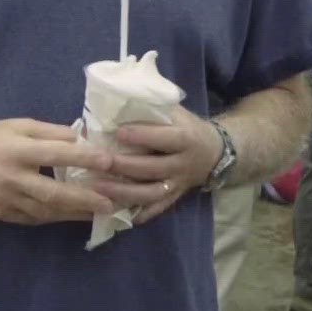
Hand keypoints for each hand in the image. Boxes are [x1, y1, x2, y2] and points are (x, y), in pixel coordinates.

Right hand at [0, 119, 115, 225]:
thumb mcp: (19, 125)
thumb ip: (51, 132)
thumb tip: (83, 139)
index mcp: (15, 150)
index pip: (55, 154)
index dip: (83, 157)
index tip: (109, 161)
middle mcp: (10, 177)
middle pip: (53, 193)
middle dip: (84, 199)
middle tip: (111, 203)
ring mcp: (4, 200)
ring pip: (45, 212)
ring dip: (74, 213)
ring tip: (99, 212)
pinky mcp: (1, 214)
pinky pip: (33, 218)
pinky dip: (55, 217)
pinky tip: (73, 215)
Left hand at [99, 110, 224, 225]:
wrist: (214, 152)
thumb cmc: (186, 126)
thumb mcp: (176, 112)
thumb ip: (152, 107)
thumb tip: (117, 97)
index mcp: (186, 139)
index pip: (165, 139)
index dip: (143, 136)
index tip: (118, 133)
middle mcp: (183, 164)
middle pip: (153, 168)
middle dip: (124, 166)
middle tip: (97, 162)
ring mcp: (179, 184)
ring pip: (152, 193)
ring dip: (124, 192)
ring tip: (97, 188)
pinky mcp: (175, 197)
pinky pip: (157, 209)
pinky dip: (139, 213)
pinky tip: (116, 212)